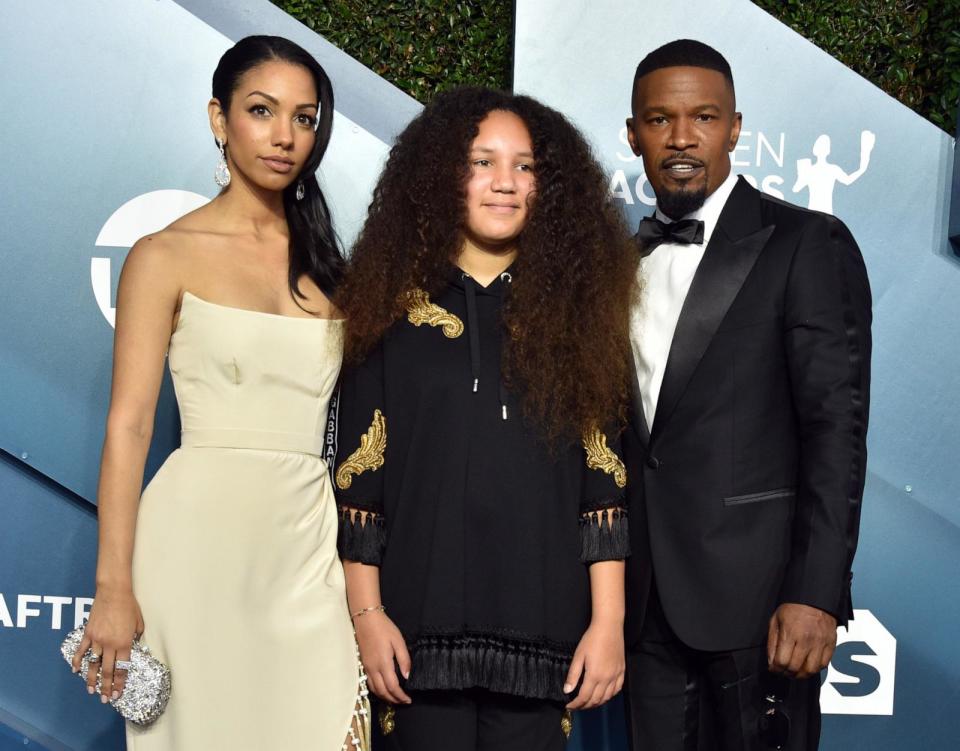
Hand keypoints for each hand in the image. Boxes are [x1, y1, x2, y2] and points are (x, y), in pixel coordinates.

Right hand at [72, 586, 143, 701]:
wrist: (113, 592)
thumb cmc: (129, 606)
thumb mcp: (139, 624)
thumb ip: (135, 638)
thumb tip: (131, 648)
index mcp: (124, 643)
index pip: (122, 668)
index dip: (120, 683)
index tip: (118, 694)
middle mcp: (110, 644)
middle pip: (107, 671)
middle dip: (107, 687)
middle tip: (106, 699)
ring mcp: (97, 639)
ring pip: (93, 664)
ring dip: (92, 679)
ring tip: (91, 691)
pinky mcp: (88, 633)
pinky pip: (81, 650)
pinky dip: (78, 661)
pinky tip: (76, 671)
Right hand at [354, 610, 411, 704]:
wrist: (366, 620)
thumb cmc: (384, 628)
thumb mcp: (398, 641)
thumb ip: (404, 660)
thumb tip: (407, 676)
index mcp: (383, 664)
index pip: (392, 687)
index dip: (400, 696)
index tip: (408, 700)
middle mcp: (373, 669)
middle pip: (383, 692)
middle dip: (393, 700)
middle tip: (403, 702)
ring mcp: (367, 668)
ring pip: (375, 690)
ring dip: (385, 697)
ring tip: (395, 698)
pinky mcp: (363, 665)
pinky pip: (369, 683)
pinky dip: (377, 691)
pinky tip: (383, 689)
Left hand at [563, 619, 624, 709]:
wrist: (609, 627)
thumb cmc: (592, 639)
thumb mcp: (578, 656)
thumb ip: (573, 675)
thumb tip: (567, 690)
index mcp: (594, 675)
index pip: (584, 697)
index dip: (576, 704)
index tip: (569, 706)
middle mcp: (607, 679)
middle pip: (596, 700)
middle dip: (585, 706)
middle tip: (577, 706)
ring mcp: (616, 676)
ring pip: (607, 697)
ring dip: (597, 703)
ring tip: (588, 703)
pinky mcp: (622, 671)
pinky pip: (617, 690)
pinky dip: (610, 696)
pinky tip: (604, 695)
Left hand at [767, 603, 836, 678]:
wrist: (815, 598)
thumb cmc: (793, 608)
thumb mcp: (776, 620)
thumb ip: (772, 642)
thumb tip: (771, 661)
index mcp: (790, 633)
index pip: (782, 661)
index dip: (775, 669)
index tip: (773, 668)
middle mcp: (806, 640)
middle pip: (795, 668)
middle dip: (786, 673)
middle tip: (782, 671)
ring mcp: (820, 643)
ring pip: (811, 670)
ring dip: (801, 675)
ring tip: (795, 671)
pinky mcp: (831, 644)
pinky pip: (824, 665)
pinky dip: (815, 669)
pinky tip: (807, 665)